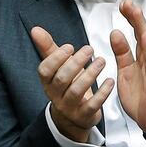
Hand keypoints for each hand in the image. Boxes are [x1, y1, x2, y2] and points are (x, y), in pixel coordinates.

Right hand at [31, 26, 113, 142]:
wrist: (73, 116)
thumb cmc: (67, 86)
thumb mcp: (57, 67)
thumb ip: (48, 48)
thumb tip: (35, 29)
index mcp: (48, 81)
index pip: (45, 70)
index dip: (56, 58)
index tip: (70, 46)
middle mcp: (56, 95)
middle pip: (62, 79)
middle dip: (76, 62)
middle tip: (89, 49)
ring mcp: (70, 107)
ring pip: (77, 91)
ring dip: (90, 74)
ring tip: (101, 61)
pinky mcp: (84, 115)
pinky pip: (93, 105)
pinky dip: (102, 92)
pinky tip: (110, 80)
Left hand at [111, 0, 145, 135]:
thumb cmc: (140, 95)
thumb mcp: (126, 70)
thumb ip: (122, 52)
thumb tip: (115, 32)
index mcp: (145, 55)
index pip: (138, 32)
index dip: (132, 18)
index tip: (123, 5)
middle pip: (145, 33)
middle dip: (137, 17)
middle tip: (128, 3)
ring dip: (142, 27)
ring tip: (135, 13)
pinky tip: (144, 36)